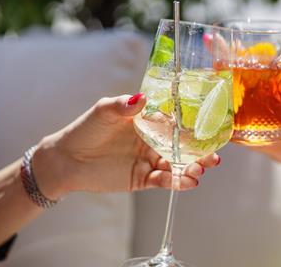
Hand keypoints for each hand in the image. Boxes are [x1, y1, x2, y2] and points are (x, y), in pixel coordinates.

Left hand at [33, 94, 220, 199]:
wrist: (66, 160)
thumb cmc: (85, 129)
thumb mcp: (104, 111)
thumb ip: (123, 105)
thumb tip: (143, 98)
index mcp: (148, 121)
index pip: (176, 122)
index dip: (194, 126)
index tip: (210, 128)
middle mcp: (153, 140)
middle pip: (182, 146)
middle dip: (200, 151)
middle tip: (214, 156)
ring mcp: (150, 160)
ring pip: (177, 164)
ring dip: (192, 168)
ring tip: (202, 169)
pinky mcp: (143, 179)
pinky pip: (165, 180)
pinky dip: (178, 181)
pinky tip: (189, 182)